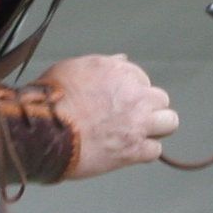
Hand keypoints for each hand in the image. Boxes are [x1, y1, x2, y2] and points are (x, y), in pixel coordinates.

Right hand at [43, 53, 179, 177]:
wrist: (43, 131)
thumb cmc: (49, 99)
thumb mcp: (72, 68)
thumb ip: (102, 65)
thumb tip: (121, 60)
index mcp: (118, 72)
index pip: (140, 78)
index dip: (130, 91)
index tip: (120, 100)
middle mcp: (134, 95)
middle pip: (160, 99)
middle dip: (148, 108)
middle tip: (131, 117)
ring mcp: (137, 123)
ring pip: (169, 122)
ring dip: (156, 128)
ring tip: (137, 134)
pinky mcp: (134, 149)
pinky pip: (155, 150)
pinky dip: (144, 152)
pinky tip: (129, 152)